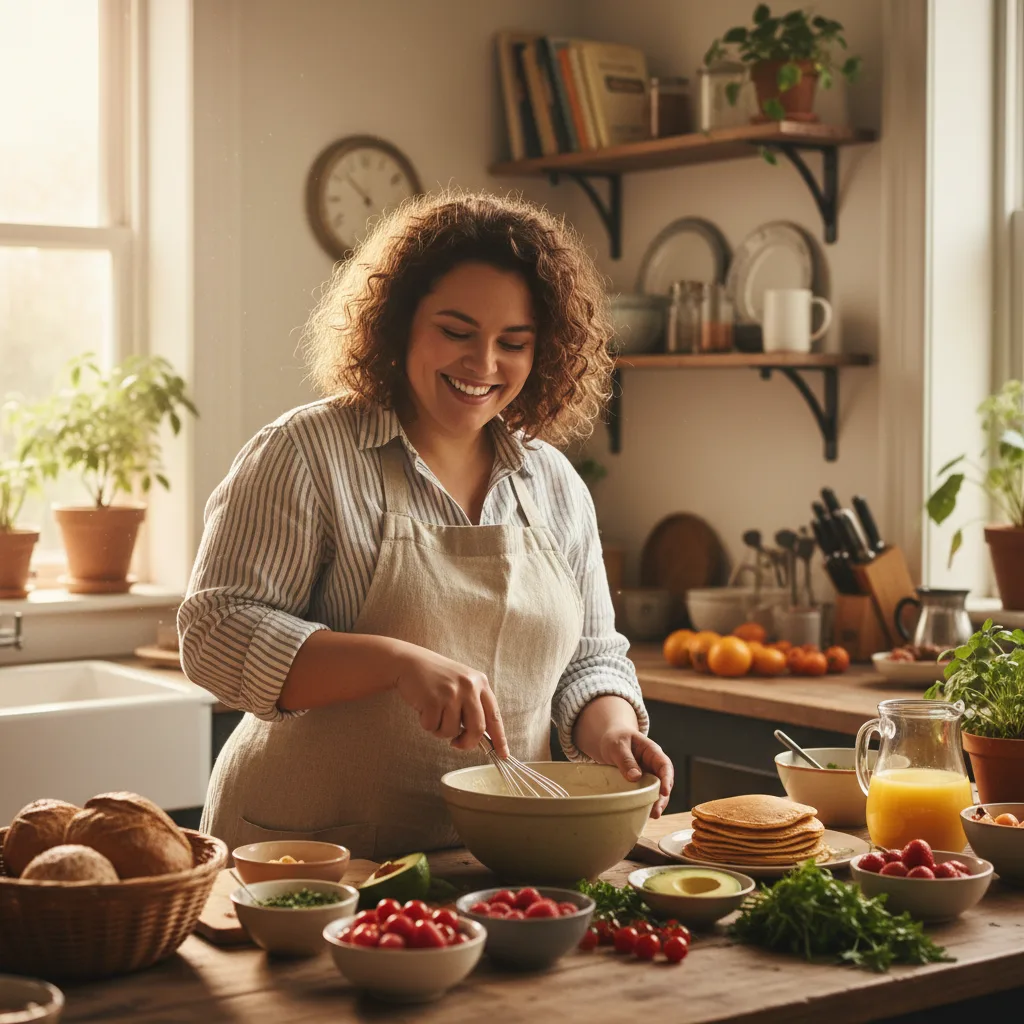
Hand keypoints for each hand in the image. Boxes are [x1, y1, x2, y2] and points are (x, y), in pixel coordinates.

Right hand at [392, 642, 508, 757]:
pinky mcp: (433, 699)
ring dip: (440, 730)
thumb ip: (473, 705)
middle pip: (477, 728)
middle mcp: (469, 686)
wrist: (410, 662)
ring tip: (434, 712)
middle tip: (457, 744)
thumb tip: (481, 737)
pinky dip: (427, 724)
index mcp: (480, 682)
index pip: (494, 716)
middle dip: (467, 743)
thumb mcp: (462, 684)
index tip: (503, 754)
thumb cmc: (437, 678)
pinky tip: (424, 709)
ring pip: (452, 731)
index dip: (499, 738)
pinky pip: (433, 727)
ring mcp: (451, 693)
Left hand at [595, 729, 673, 817]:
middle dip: (662, 798)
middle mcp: (653, 765)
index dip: (667, 779)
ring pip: (656, 790)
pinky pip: (645, 793)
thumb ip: (626, 759)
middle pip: (664, 782)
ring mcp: (647, 774)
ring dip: (656, 803)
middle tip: (656, 811)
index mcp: (652, 751)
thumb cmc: (615, 738)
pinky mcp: (640, 783)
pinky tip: (643, 813)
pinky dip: (646, 803)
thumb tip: (635, 777)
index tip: (664, 792)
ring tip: (652, 816)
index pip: (664, 765)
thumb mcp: (618, 745)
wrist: (608, 740)